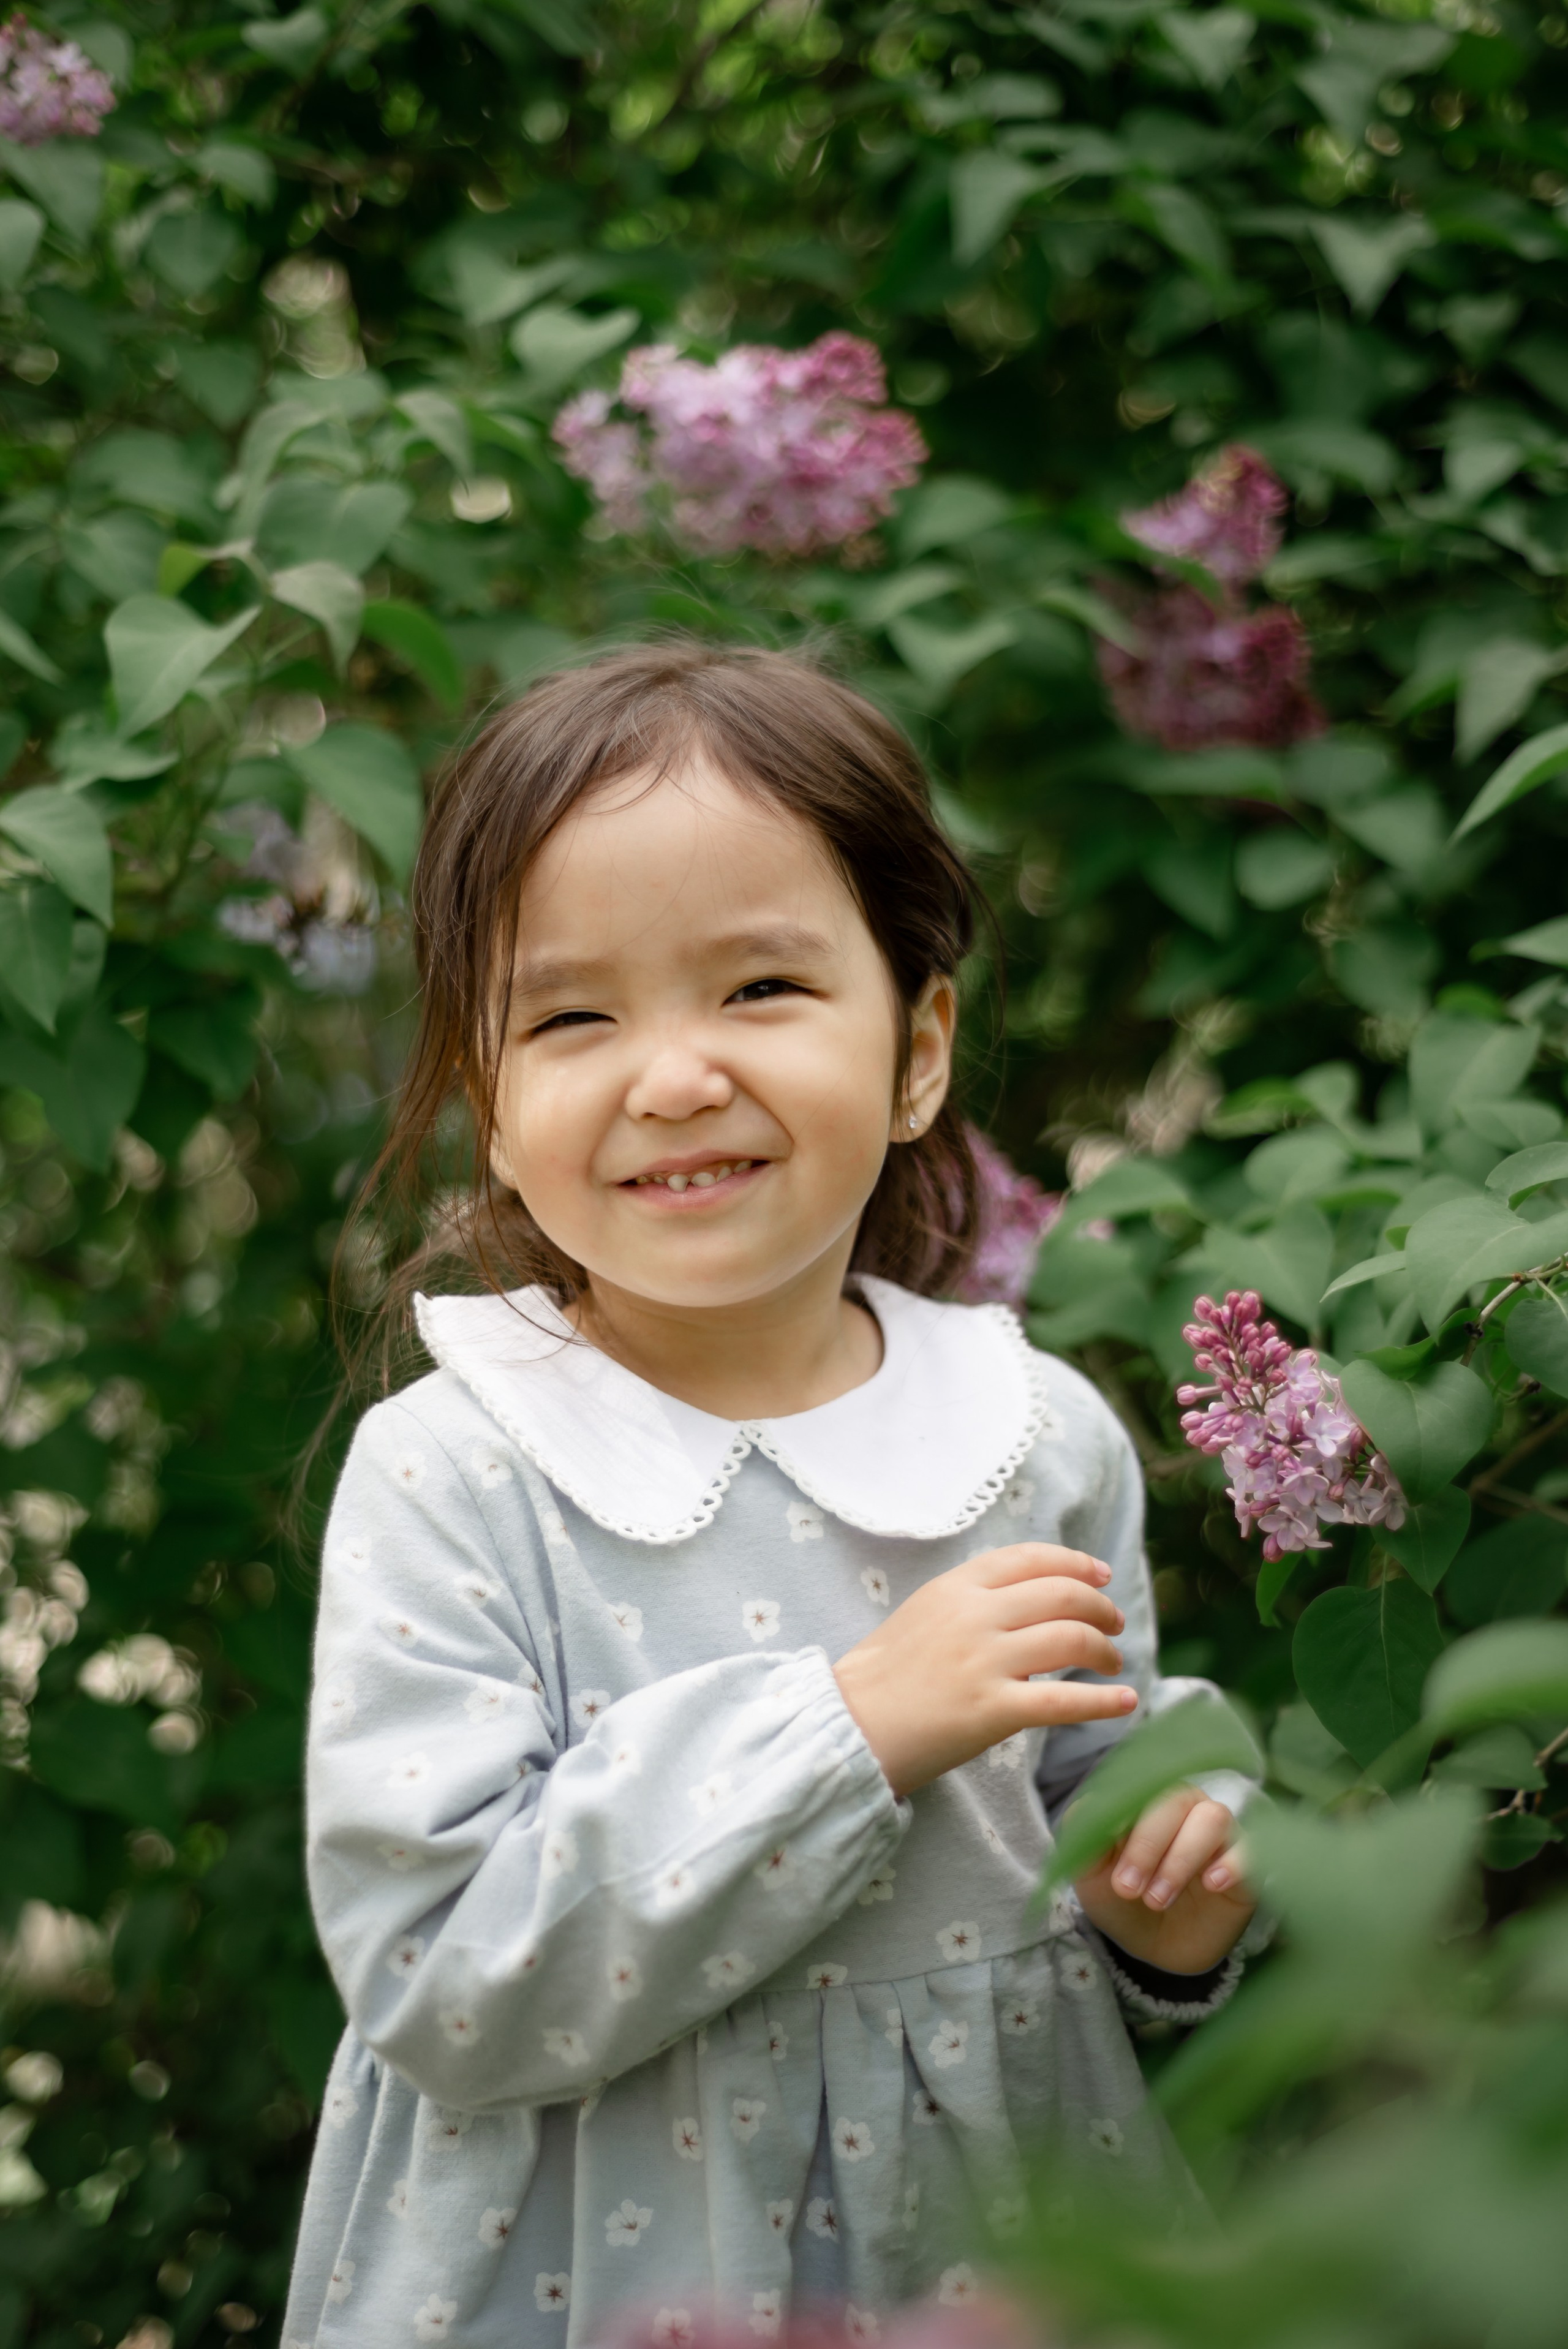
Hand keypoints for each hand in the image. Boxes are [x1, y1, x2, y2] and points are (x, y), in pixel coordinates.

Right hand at [833, 1542, 1135, 1798]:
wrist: (850, 1725)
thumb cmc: (884, 1676)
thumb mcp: (922, 1613)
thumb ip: (969, 1599)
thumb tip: (1025, 1596)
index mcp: (956, 1587)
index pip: (1031, 1558)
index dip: (1075, 1563)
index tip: (1100, 1576)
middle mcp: (974, 1615)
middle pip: (1062, 1595)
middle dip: (1100, 1607)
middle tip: (1114, 1623)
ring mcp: (984, 1661)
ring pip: (1070, 1639)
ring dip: (1105, 1649)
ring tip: (1113, 1663)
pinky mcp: (992, 1711)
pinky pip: (1064, 1701)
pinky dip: (1104, 1702)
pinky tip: (1126, 1702)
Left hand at [1073, 1785, 1255, 1975]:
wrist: (1155, 1948)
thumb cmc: (1122, 1900)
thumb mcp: (1091, 1875)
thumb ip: (1084, 1837)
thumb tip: (1088, 1806)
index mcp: (1147, 1800)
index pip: (1138, 1789)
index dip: (1124, 1825)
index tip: (1115, 1876)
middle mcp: (1187, 1808)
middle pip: (1175, 1799)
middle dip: (1148, 1845)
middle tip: (1129, 1890)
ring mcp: (1220, 1835)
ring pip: (1213, 1817)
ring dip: (1182, 1857)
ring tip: (1159, 1899)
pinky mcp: (1248, 1866)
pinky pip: (1252, 1849)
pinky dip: (1234, 1862)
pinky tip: (1212, 1883)